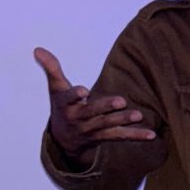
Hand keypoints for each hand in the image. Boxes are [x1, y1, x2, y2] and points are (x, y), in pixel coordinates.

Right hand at [34, 46, 155, 156]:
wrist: (63, 140)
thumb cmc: (61, 107)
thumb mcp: (55, 88)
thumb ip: (51, 68)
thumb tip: (38, 49)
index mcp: (66, 105)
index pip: (68, 99)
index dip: (75, 95)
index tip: (83, 91)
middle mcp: (78, 119)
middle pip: (92, 113)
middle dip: (106, 108)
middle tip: (121, 101)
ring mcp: (91, 130)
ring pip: (107, 126)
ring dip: (123, 121)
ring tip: (138, 115)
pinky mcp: (104, 137)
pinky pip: (120, 137)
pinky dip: (136, 136)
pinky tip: (151, 135)